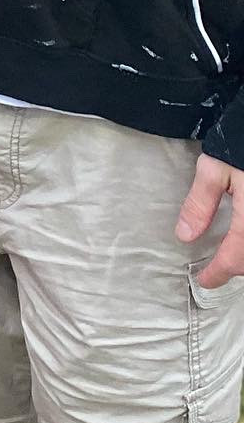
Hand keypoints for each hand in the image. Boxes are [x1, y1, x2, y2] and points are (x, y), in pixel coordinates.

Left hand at [175, 153, 243, 286]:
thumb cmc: (241, 141)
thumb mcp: (215, 168)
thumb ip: (201, 204)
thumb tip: (185, 236)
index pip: (235, 257)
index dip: (219, 273)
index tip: (204, 281)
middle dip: (237, 267)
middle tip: (217, 268)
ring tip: (233, 255)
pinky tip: (243, 236)